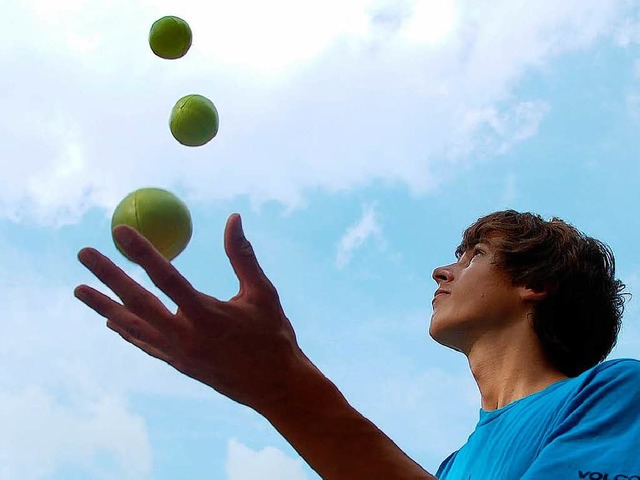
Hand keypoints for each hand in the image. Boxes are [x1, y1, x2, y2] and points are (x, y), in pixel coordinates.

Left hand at [74, 213, 302, 411]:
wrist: (275, 387)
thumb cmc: (273, 335)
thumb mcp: (263, 292)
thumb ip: (242, 256)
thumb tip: (233, 218)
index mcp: (207, 316)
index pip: (167, 278)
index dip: (142, 253)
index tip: (121, 231)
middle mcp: (185, 337)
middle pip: (138, 302)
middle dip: (108, 276)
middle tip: (84, 253)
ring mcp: (178, 354)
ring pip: (133, 326)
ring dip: (104, 306)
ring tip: (79, 290)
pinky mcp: (178, 364)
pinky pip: (145, 344)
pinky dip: (126, 330)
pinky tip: (110, 322)